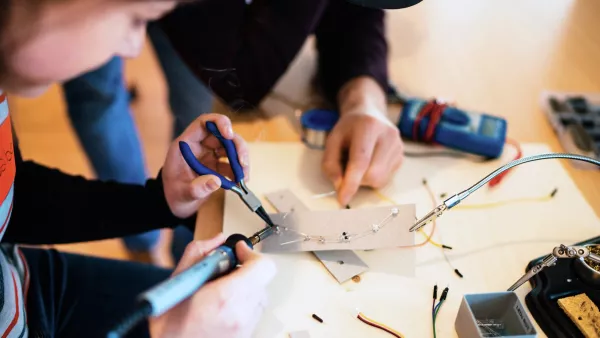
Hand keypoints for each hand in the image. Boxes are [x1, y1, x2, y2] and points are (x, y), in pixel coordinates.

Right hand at [149, 234, 276, 337]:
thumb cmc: (169, 325)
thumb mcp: (178, 280)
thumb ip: (199, 253)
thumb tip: (217, 240)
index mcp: (225, 297)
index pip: (263, 267)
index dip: (251, 254)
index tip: (239, 251)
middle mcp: (241, 314)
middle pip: (260, 279)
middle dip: (244, 270)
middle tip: (222, 271)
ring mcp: (245, 328)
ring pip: (258, 295)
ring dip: (244, 287)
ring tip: (219, 291)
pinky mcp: (246, 335)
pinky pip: (253, 311)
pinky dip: (241, 303)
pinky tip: (221, 306)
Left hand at [162, 114, 249, 218]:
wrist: (175, 204)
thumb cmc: (174, 194)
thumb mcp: (181, 193)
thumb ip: (196, 188)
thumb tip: (216, 181)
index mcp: (187, 144)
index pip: (203, 123)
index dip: (218, 123)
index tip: (229, 134)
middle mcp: (200, 145)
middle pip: (223, 135)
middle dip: (237, 146)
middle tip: (243, 163)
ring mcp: (210, 155)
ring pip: (231, 148)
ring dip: (241, 160)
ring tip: (243, 178)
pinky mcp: (217, 165)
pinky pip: (233, 163)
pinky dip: (239, 171)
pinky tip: (240, 183)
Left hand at [322, 77, 403, 205]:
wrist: (369, 113)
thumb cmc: (349, 128)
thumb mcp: (332, 140)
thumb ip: (330, 163)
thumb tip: (339, 185)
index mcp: (368, 126)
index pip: (361, 160)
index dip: (351, 182)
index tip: (342, 199)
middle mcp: (388, 135)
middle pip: (373, 174)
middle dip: (357, 180)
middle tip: (347, 169)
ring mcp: (399, 146)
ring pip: (380, 180)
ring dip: (364, 179)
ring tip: (360, 162)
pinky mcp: (402, 156)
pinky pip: (386, 179)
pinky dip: (373, 177)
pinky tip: (370, 162)